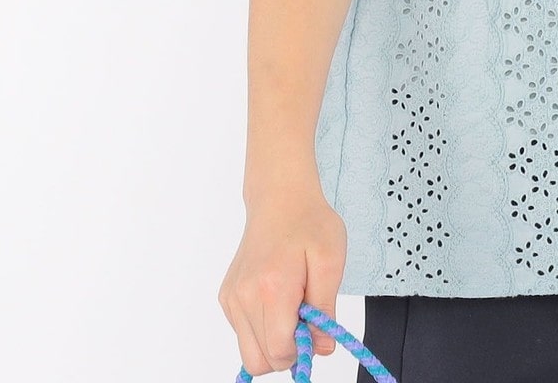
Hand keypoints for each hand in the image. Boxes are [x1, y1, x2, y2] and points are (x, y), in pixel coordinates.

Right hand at [218, 187, 347, 376]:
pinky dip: (262, 328)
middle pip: (261, 360)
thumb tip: (322, 349)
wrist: (280, 197)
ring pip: (250, 352)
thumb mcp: (331, 261)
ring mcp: (231, 298)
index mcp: (272, 288)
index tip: (315, 327)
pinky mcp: (226, 297)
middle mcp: (243, 297)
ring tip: (292, 308)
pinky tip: (278, 299)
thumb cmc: (309, 223)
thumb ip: (325, 310)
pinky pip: (244, 333)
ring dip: (273, 342)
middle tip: (305, 319)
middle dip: (287, 352)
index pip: (280, 351)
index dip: (302, 350)